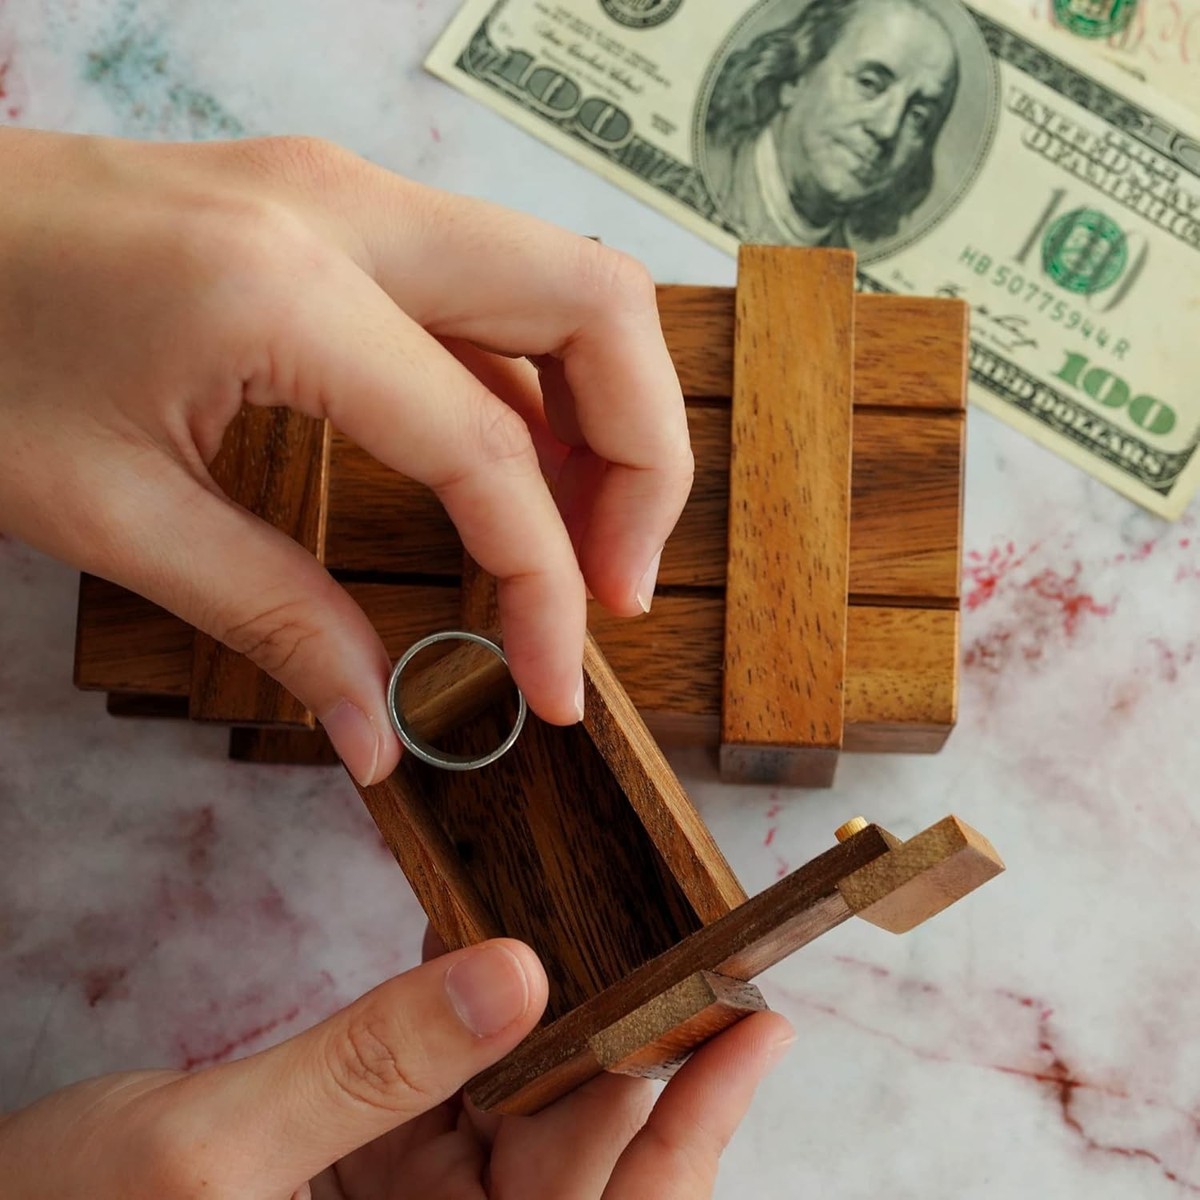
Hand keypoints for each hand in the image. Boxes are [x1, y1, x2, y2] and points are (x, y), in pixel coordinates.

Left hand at [0, 128, 692, 784]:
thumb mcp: (104, 512)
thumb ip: (272, 618)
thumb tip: (379, 726)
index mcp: (282, 286)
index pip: (489, 450)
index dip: (546, 586)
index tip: (551, 686)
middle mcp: (348, 211)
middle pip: (599, 307)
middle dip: (643, 462)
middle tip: (614, 588)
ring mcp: (351, 199)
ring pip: (566, 285)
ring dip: (606, 419)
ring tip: (582, 546)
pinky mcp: (340, 218)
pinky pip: (491, 299)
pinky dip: (536, 392)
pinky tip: (513, 481)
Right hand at [0, 938, 792, 1196]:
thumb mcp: (208, 1157)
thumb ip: (369, 1065)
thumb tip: (513, 974)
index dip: (688, 1132)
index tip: (754, 1029)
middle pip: (571, 1158)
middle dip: (623, 1046)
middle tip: (677, 933)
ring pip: (515, 1116)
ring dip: (544, 1023)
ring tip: (589, 926)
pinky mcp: (358, 1174)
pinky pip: (442, 1095)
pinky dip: (461, 1023)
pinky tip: (479, 954)